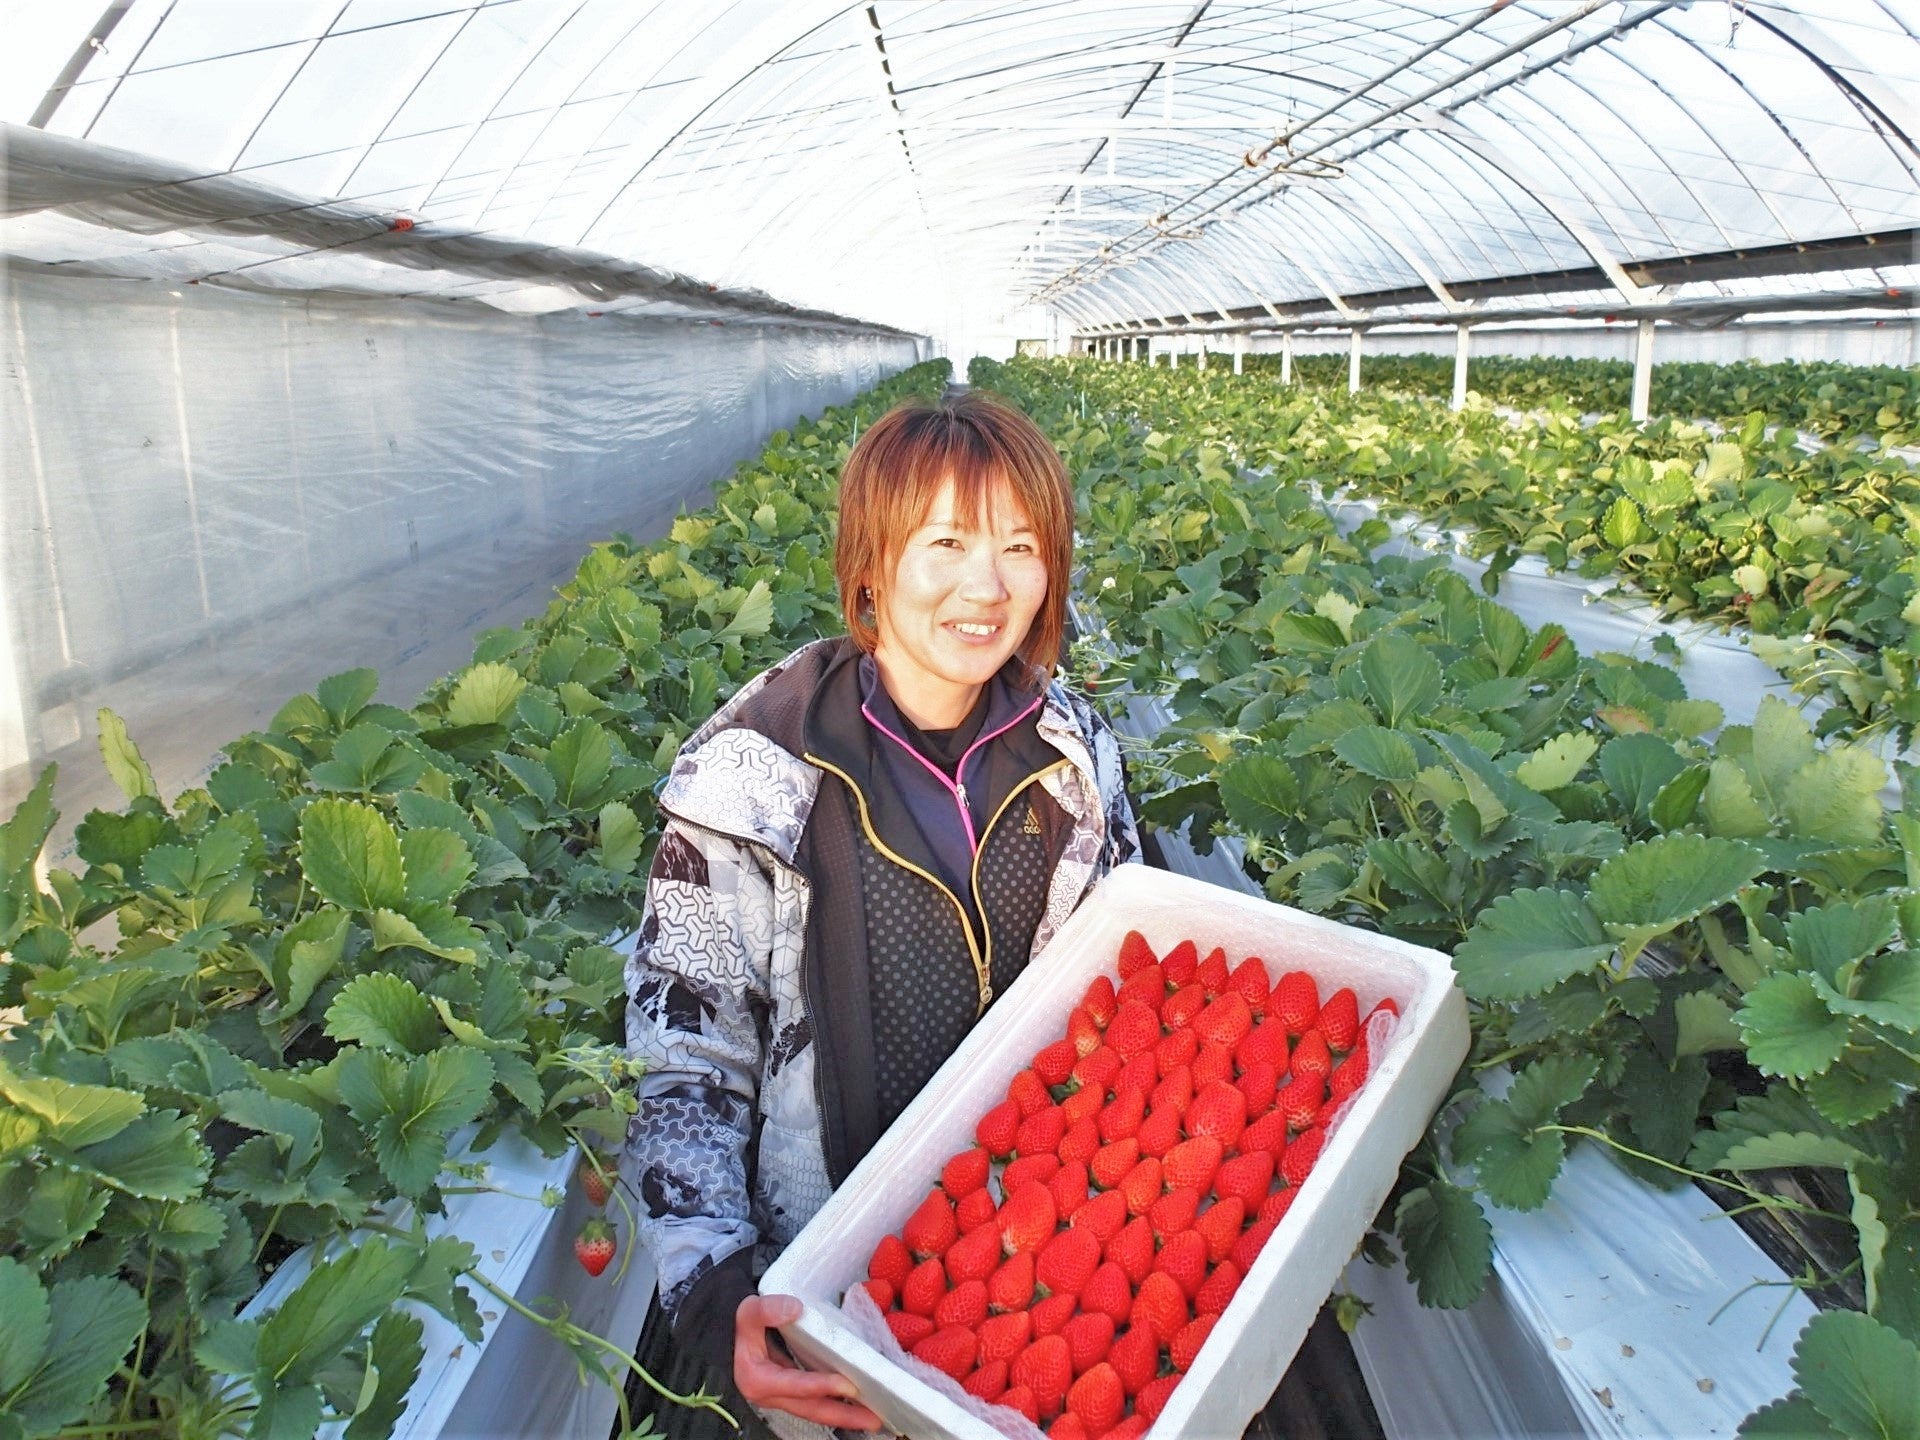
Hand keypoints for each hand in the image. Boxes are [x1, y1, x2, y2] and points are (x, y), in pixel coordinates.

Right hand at [734, 1293, 882, 1431]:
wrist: (727, 1337)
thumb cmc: (737, 1325)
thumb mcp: (746, 1313)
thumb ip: (765, 1310)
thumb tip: (795, 1308)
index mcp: (759, 1380)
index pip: (795, 1385)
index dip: (821, 1386)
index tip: (848, 1386)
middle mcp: (772, 1395)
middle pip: (812, 1408)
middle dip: (844, 1415)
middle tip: (874, 1419)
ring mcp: (783, 1396)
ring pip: (816, 1409)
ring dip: (845, 1414)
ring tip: (874, 1417)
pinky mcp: (792, 1391)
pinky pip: (816, 1401)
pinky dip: (837, 1403)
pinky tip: (857, 1402)